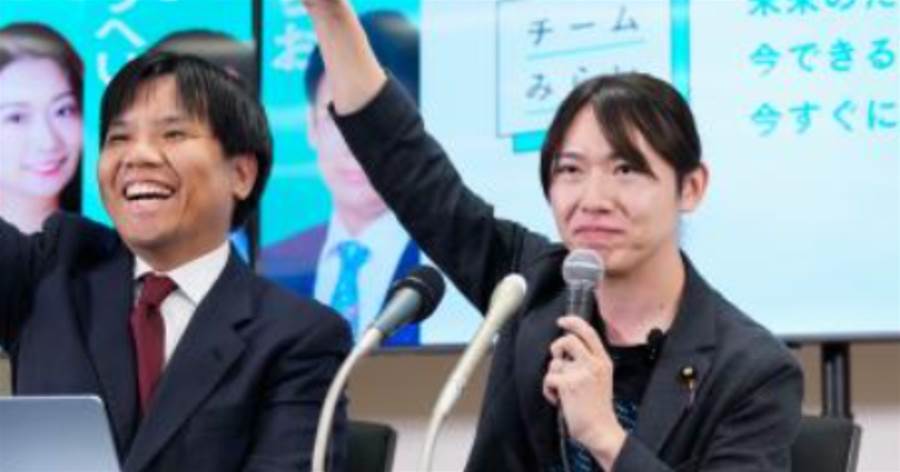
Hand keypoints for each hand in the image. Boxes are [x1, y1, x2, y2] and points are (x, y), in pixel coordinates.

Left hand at [542, 316, 625, 468]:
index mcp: (603, 361)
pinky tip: (557, 400)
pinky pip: (548, 378)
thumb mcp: (601, 378)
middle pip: (568, 340)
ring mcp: (581, 373)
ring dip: (553, 376)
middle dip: (556, 347)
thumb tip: (565, 349)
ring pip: (555, 362)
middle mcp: (594, 364)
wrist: (600, 429)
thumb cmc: (597, 407)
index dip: (573, 322)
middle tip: (557, 358)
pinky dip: (548, 390)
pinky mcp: (568, 385)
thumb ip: (588, 362)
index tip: (562, 321)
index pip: (589, 333)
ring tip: (561, 391)